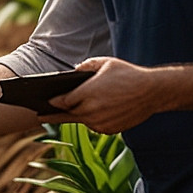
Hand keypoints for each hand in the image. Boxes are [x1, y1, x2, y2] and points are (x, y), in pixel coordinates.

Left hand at [40, 56, 160, 132]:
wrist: (152, 92)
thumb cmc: (127, 74)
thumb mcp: (104, 63)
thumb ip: (85, 66)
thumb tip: (73, 72)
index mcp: (87, 93)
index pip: (62, 101)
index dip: (52, 102)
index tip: (43, 103)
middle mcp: (92, 111)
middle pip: (67, 115)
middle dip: (53, 115)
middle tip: (40, 115)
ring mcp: (101, 123)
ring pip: (81, 121)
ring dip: (75, 116)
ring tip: (62, 112)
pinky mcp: (110, 130)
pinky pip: (94, 126)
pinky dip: (91, 119)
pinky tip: (90, 112)